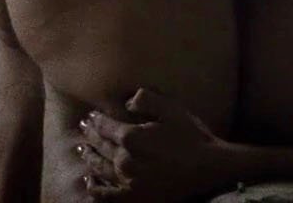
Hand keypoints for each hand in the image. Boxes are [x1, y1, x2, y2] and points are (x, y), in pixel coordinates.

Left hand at [76, 88, 233, 200]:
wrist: (209, 169)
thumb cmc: (192, 137)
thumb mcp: (172, 110)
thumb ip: (147, 99)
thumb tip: (127, 101)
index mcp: (131, 137)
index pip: (106, 126)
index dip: (96, 120)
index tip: (90, 116)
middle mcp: (124, 160)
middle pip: (101, 146)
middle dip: (90, 135)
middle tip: (83, 128)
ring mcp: (127, 182)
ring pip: (100, 168)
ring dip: (89, 157)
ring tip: (83, 149)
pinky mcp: (133, 198)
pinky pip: (105, 194)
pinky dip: (94, 187)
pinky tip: (89, 181)